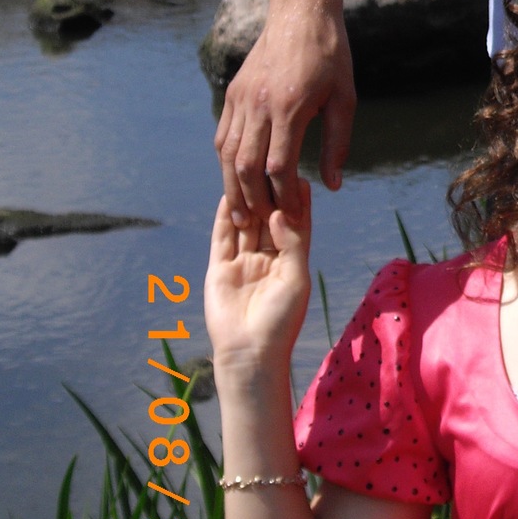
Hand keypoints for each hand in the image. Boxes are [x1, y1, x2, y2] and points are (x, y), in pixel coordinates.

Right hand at [204, 180, 312, 378]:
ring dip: (247, 201)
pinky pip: (222, 237)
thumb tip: (283, 210)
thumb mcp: (295, 279)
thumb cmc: (280, 321)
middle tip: (269, 165)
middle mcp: (267, 257)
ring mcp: (243, 262)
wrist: (249, 353)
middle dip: (269, 195)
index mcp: (291, 260)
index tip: (297, 173)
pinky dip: (224, 216)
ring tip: (248, 172)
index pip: (295, 223)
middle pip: (268, 219)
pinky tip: (226, 195)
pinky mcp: (220, 268)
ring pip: (245, 224)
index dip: (296, 200)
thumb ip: (291, 243)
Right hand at [215, 0, 354, 226]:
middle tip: (259, 224)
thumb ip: (338, 143)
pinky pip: (223, 135)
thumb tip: (333, 186)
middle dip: (252, 199)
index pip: (279, 165)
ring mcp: (242, 98)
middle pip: (247, 166)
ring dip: (232, 187)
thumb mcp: (345, 98)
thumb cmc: (330, 56)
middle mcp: (259, 104)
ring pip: (228, 153)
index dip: (283, 196)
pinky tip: (234, 178)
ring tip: (240, 213)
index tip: (291, 215)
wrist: (301, 13)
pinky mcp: (233, 93)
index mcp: (290, 106)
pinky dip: (227, 161)